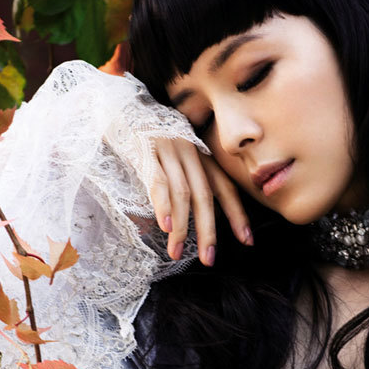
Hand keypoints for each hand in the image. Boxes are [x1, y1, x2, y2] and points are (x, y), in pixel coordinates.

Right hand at [150, 137, 253, 264]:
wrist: (121, 109)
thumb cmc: (151, 142)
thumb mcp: (178, 159)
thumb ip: (191, 183)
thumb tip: (198, 220)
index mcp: (202, 156)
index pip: (225, 188)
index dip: (237, 215)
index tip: (247, 241)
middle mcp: (191, 153)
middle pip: (205, 197)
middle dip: (209, 231)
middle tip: (209, 259)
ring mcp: (170, 151)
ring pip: (183, 194)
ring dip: (182, 228)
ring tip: (177, 253)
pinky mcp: (147, 151)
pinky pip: (158, 182)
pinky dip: (164, 205)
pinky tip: (167, 227)